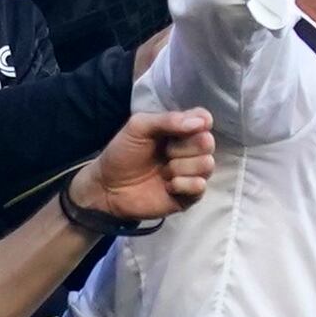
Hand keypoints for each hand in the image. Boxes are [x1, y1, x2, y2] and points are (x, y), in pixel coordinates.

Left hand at [73, 108, 218, 228]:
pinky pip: (200, 187)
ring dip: (181, 167)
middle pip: (208, 142)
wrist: (107, 187)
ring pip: (206, 165)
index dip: (199, 123)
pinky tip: (168, 187)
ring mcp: (191, 174)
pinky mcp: (189, 196)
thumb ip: (167, 119)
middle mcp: (190, 150)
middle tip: (164, 153)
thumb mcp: (138, 127)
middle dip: (184, 148)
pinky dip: (183, 185)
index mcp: (180, 130)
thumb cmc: (122, 153)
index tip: (180, 128)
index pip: (205, 119)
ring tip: (163, 172)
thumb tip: (201, 123)